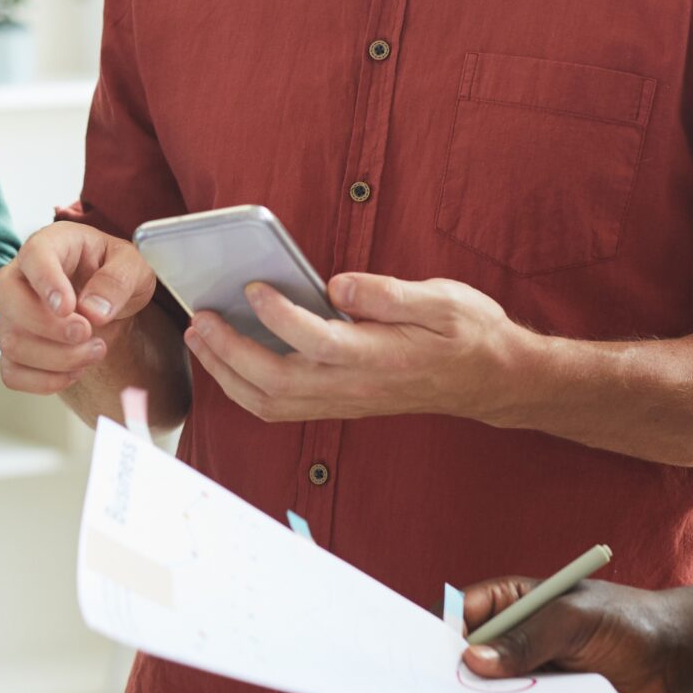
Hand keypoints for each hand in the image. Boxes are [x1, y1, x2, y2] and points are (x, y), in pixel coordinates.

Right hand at [0, 222, 158, 394]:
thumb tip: (93, 311)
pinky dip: (45, 380)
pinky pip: (12, 372)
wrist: (110, 300)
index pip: (33, 254)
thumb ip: (118, 281)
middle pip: (4, 296)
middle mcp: (22, 276)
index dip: (46, 282)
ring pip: (10, 340)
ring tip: (96, 350)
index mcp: (51, 244)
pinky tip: (75, 370)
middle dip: (46, 325)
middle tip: (86, 332)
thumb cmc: (116, 273)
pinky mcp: (16, 347)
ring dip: (57, 357)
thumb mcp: (134, 267)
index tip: (68, 307)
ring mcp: (13, 314)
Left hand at [183, 272, 524, 422]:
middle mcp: (354, 386)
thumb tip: (337, 285)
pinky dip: (244, 388)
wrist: (491, 380)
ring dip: (227, 373)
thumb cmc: (468, 334)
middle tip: (201, 317)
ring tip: (202, 337)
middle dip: (229, 352)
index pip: (316, 341)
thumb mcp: (443, 300)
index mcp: (379, 356)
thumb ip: (389, 294)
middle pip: (276, 381)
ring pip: (271, 402)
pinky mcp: (339, 403)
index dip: (278, 315)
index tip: (253, 286)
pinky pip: (280, 407)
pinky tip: (228, 359)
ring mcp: (344, 400)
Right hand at [459, 575, 683, 692]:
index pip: (460, 612)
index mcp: (511, 604)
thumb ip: (526, 639)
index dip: (439, 630)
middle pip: (465, 658)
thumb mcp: (572, 620)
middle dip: (452, 674)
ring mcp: (528, 677)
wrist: (673, 658)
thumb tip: (472, 660)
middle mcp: (512, 642)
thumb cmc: (623, 621)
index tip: (428, 654)